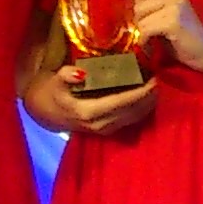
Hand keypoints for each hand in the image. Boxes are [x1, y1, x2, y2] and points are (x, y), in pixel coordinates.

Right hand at [26, 66, 158, 136]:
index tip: (154, 79)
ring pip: (135, 118)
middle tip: (158, 78)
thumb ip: (66, 76)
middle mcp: (101, 124)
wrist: (44, 113)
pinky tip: (148, 98)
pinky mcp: (107, 130)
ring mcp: (105, 129)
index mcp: (89, 112)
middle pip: (133, 112)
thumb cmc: (50, 92)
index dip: (140, 92)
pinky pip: (131, 120)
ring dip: (148, 104)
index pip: (122, 102)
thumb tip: (80, 73)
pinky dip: (142, 109)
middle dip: (149, 97)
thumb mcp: (54, 81)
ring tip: (156, 87)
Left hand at [130, 0, 202, 76]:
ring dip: (141, 33)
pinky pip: (145, 29)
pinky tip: (150, 46)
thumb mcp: (166, 18)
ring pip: (140, 18)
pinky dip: (144, 40)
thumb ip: (151, 9)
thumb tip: (125, 10)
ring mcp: (175, 6)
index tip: (142, 21)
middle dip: (138, 22)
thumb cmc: (184, 40)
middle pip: (138, 5)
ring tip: (149, 42)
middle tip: (147, 35)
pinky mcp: (173, 21)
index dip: (138, 6)